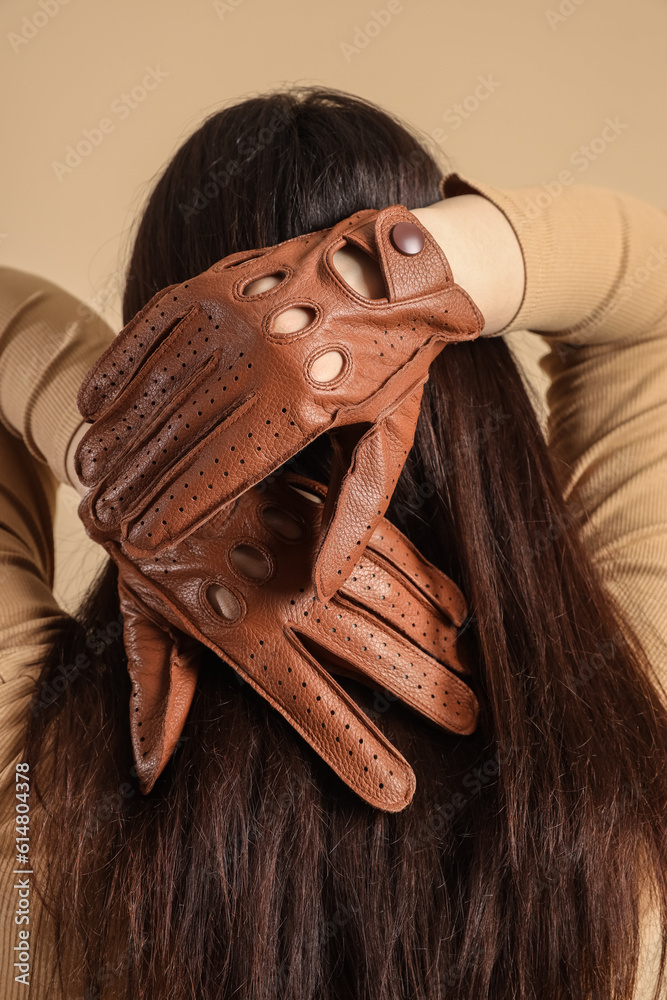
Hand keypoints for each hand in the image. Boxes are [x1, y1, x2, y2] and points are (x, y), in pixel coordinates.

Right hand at [74, 205, 483, 600]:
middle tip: (100, 518)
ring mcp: (233, 315)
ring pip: (156, 387)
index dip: (176, 509)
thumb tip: (318, 590)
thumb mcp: (384, 443)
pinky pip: (150, 330)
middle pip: (178, 435)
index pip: (221, 471)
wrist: (398, 270)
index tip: (141, 540)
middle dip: (135, 483)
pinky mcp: (216, 283)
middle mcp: (260, 358)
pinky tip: (92, 405)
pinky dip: (118, 369)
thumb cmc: (393, 367)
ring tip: (88, 475)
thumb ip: (351, 514)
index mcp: (305, 405)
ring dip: (116, 435)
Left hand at [86, 473, 477, 810]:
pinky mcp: (319, 504)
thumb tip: (147, 777)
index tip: (399, 791)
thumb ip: (159, 697)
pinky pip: (384, 543)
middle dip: (425, 689)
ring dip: (434, 635)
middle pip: (369, 651)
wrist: (143, 455)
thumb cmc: (144, 550)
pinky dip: (426, 576)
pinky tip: (457, 605)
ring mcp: (306, 546)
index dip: (355, 749)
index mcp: (238, 635)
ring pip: (388, 597)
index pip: (309, 705)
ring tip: (470, 667)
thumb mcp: (141, 624)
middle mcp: (282, 594)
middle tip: (470, 718)